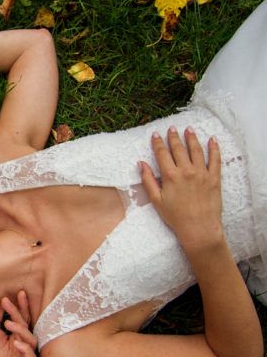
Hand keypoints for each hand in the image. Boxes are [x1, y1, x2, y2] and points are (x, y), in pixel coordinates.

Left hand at [0, 291, 37, 356]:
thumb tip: (1, 297)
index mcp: (16, 336)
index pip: (23, 319)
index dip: (23, 306)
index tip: (20, 293)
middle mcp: (22, 346)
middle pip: (28, 327)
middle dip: (19, 314)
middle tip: (7, 304)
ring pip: (32, 341)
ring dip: (21, 330)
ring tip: (8, 324)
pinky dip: (26, 349)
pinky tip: (15, 343)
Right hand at [139, 126, 222, 248]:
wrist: (199, 228)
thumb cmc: (175, 216)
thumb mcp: (156, 200)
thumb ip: (148, 180)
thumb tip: (141, 164)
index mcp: (170, 176)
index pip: (163, 154)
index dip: (158, 143)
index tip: (156, 134)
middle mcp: (186, 171)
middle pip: (179, 149)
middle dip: (174, 137)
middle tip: (172, 128)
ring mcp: (202, 173)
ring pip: (196, 150)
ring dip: (192, 138)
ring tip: (189, 129)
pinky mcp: (214, 178)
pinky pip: (215, 159)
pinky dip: (214, 148)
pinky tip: (212, 140)